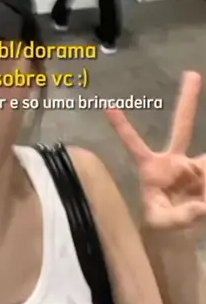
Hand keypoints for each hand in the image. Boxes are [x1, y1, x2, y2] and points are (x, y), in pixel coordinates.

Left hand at [106, 71, 205, 230]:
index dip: (122, 128)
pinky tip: (203, 194)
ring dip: (202, 146)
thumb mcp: (162, 223)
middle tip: (191, 73)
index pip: (134, 145)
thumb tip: (203, 205)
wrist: (178, 229)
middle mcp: (174, 161)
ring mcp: (193, 167)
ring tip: (197, 144)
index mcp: (152, 167)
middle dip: (187, 100)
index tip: (108, 108)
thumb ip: (180, 217)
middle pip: (181, 126)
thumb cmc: (160, 221)